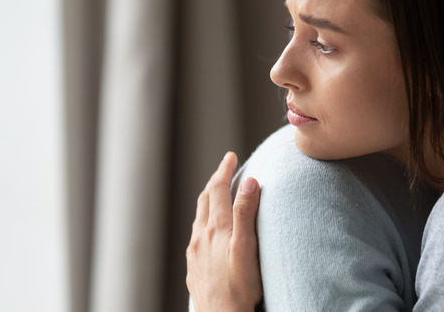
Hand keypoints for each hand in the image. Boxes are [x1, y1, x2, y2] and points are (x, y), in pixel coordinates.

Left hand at [186, 152, 262, 311]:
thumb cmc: (239, 288)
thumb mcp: (247, 247)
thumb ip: (246, 213)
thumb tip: (249, 182)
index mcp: (215, 229)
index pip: (217, 190)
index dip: (224, 170)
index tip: (231, 156)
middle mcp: (200, 238)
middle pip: (205, 200)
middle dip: (215, 181)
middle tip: (226, 168)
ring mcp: (195, 253)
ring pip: (199, 218)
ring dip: (209, 200)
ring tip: (219, 193)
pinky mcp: (194, 267)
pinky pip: (197, 235)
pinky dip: (205, 221)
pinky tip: (210, 229)